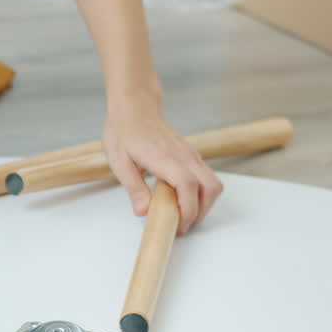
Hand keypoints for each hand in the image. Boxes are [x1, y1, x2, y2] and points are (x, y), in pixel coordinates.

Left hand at [102, 92, 222, 233]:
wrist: (135, 106)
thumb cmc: (124, 130)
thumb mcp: (119, 161)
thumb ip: (133, 187)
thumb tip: (143, 211)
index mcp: (166, 158)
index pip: (189, 187)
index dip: (188, 210)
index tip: (179, 225)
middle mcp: (184, 156)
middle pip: (211, 188)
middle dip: (201, 211)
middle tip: (181, 224)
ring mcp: (190, 155)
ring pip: (213, 183)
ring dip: (204, 203)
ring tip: (182, 213)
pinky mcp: (191, 155)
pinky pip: (206, 176)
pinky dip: (202, 192)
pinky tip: (181, 197)